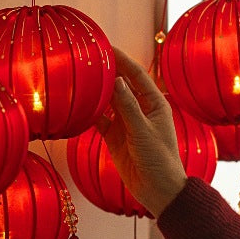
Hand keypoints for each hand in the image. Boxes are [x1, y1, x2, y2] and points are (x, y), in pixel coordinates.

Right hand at [97, 47, 187, 216]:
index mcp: (155, 103)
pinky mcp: (115, 138)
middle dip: (107, 73)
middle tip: (87, 59)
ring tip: (80, 79)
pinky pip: (101, 121)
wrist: (158, 191)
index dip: (122, 60)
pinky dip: (91, 114)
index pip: (136, 75)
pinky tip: (80, 106)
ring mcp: (127, 124)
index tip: (106, 47)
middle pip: (121, 86)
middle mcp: (140, 110)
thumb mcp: (142, 131)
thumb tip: (115, 80)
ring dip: (97, 92)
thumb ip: (127, 106)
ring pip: (109, 102)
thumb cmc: (159, 159)